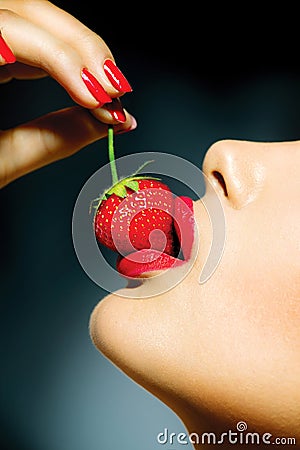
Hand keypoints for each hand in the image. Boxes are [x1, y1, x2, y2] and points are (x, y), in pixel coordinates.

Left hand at [0, 0, 135, 187]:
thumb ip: (54, 140)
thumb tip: (106, 125)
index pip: (11, 30)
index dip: (65, 60)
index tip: (100, 98)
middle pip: (29, 12)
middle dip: (82, 50)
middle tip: (115, 92)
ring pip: (34, 21)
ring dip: (79, 54)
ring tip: (106, 91)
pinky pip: (27, 42)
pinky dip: (61, 62)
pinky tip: (82, 84)